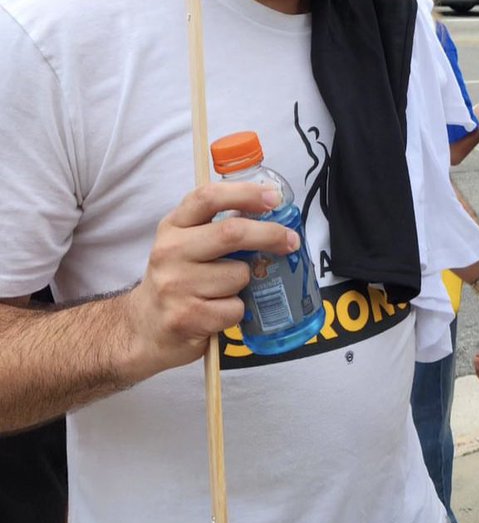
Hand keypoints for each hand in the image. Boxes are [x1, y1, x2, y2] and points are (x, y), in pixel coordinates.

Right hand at [123, 181, 300, 378]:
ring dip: (246, 284)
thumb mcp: (186, 245)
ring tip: (225, 291)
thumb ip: (217, 228)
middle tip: (291, 241)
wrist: (144, 328)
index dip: (246, 193)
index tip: (273, 198)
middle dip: (270, 235)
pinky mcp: (186, 317)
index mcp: (173, 226)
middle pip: (232, 233)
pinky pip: (235, 308)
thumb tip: (270, 216)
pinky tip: (217, 312)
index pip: (208, 197)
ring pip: (239, 275)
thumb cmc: (178, 282)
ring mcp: (175, 285)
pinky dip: (237, 311)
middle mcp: (170, 251)